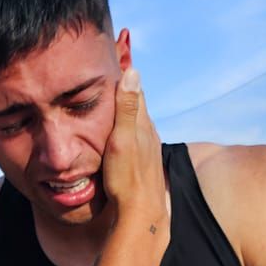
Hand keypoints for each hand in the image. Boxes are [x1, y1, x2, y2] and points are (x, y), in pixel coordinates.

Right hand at [101, 67, 167, 232]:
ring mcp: (149, 148)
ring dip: (128, 106)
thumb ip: (125, 108)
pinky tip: (124, 131)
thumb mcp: (121, 140)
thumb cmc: (127, 178)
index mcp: (141, 124)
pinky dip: (129, 125)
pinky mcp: (146, 162)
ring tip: (117, 94)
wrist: (141, 214)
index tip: (118, 50)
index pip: (134, 89)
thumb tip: (133, 71)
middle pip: (137, 102)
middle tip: (116, 66)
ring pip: (138, 120)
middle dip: (126, 86)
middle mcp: (149, 133)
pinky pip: (136, 135)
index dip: (125, 71)